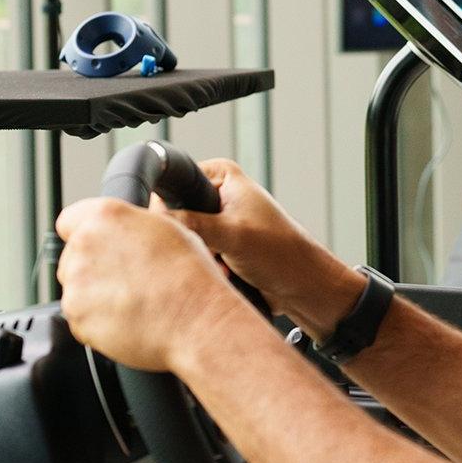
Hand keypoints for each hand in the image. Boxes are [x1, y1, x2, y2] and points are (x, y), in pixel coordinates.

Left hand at [56, 196, 238, 371]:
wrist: (195, 319)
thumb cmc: (189, 276)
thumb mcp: (167, 230)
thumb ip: (132, 226)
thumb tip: (125, 234)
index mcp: (106, 215)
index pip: (70, 220)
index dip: (85, 235)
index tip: (98, 249)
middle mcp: (84, 243)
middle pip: (72, 257)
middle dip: (92, 269)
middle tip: (125, 281)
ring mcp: (76, 281)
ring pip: (75, 288)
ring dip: (94, 296)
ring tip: (130, 302)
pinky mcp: (75, 315)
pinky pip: (79, 318)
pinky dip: (96, 322)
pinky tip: (126, 319)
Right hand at [162, 159, 362, 335]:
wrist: (305, 287)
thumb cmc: (282, 253)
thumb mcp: (232, 235)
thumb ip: (192, 223)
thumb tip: (156, 220)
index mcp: (222, 175)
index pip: (174, 184)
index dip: (166, 209)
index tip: (172, 231)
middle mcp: (219, 194)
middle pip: (175, 214)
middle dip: (186, 239)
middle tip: (207, 253)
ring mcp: (219, 221)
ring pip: (185, 239)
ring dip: (198, 257)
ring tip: (221, 268)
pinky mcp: (221, 246)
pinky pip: (197, 255)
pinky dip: (205, 267)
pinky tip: (224, 276)